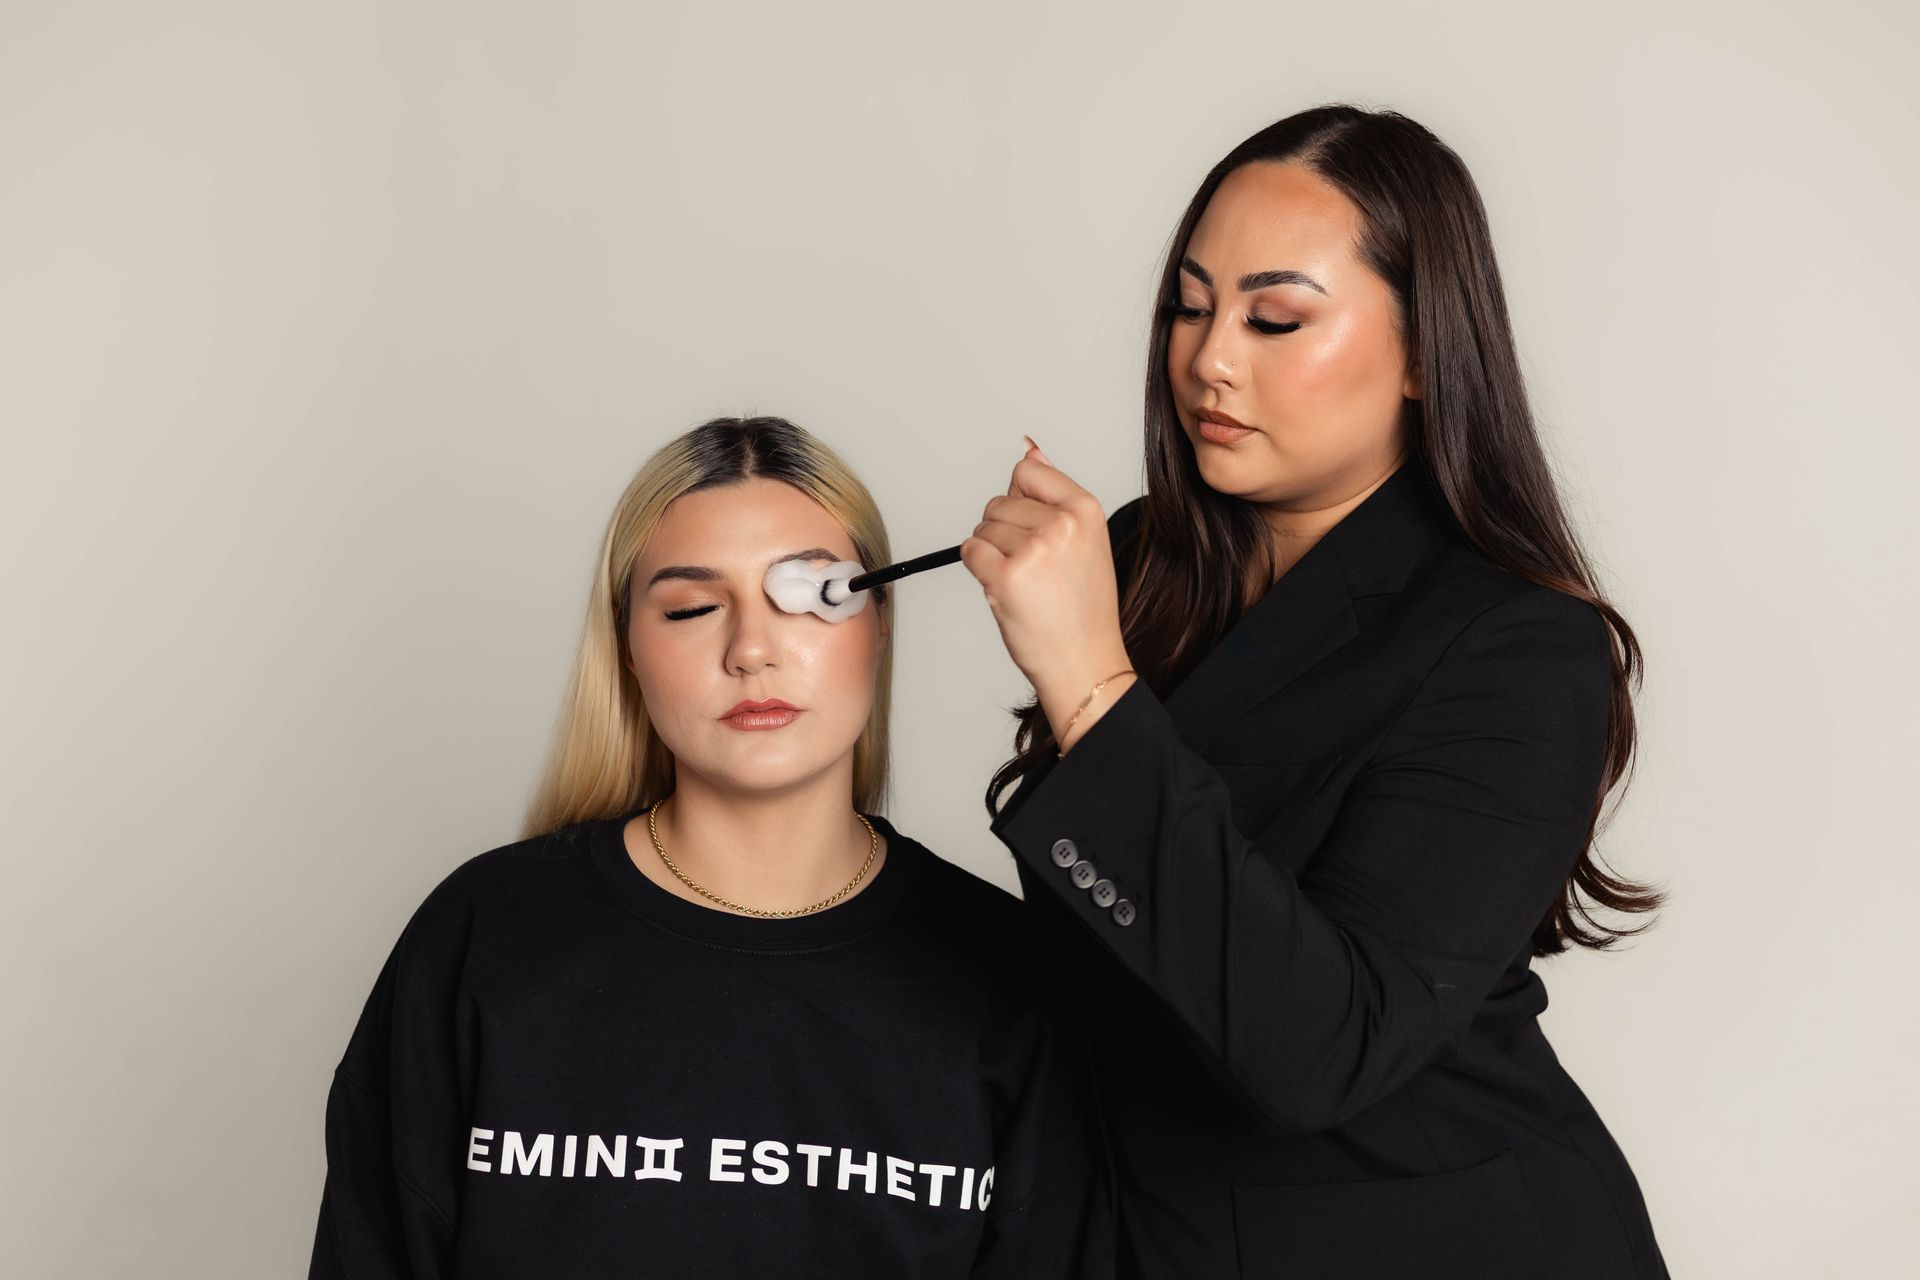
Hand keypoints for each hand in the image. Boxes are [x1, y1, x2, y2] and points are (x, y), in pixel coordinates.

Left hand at [959, 438, 1136, 751]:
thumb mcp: (1083, 540)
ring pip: (982, 528)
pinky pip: (970, 552)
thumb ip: (1053, 492)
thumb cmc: (1083, 609)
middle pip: (999, 502)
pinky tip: (1006, 590)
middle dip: (1004, 532)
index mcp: (1085, 510)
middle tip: (1034, 568)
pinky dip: (978, 570)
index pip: (1028, 472)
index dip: (1021, 502)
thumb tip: (1029, 448)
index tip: (1035, 531)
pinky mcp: (1005, 576)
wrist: (1085, 662)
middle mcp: (1062, 524)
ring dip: (991, 553)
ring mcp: (1033, 550)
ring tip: (1024, 582)